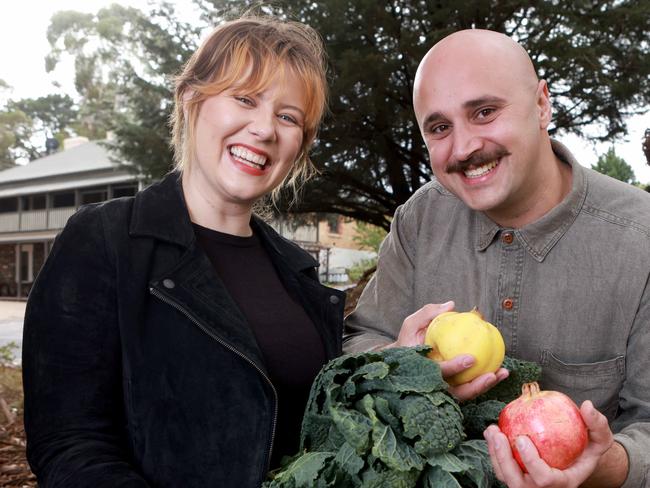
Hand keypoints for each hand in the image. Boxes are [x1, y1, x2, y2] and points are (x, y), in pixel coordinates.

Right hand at [384, 301, 507, 400]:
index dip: (453, 367)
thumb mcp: (411, 325)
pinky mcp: (453, 390)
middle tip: (491, 375)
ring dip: (485, 386)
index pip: (438, 372)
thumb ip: (428, 313)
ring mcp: (443, 391)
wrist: (402, 362)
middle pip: (456, 393)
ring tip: (502, 373)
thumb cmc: (408, 340)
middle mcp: (432, 386)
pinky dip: (485, 381)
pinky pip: (470, 387)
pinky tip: (500, 370)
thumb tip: (451, 305)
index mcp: (420, 371)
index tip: (470, 358)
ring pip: (466, 394)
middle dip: (475, 387)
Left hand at [483, 400, 613, 487]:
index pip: (545, 480)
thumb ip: (597, 425)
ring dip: (495, 454)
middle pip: (517, 483)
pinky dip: (494, 451)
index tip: (522, 438)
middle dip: (504, 460)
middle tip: (497, 434)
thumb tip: (587, 406)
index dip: (531, 462)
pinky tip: (492, 432)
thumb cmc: (587, 449)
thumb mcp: (599, 440)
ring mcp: (528, 486)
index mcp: (563, 483)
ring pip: (505, 477)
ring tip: (492, 430)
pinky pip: (501, 469)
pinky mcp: (517, 477)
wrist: (577, 460)